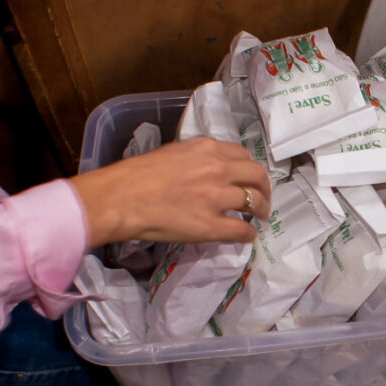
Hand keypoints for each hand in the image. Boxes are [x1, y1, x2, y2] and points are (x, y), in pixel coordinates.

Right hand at [68, 137, 271, 246]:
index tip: (248, 177)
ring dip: (262, 209)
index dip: (248, 169)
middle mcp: (217, 169)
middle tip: (263, 198)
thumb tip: (205, 169)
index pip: (242, 155)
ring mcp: (217, 198)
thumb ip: (195, 158)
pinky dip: (249, 234)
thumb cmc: (136, 175)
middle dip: (264, 187)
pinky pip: (242, 230)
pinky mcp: (211, 226)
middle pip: (257, 175)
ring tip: (261, 216)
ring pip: (255, 201)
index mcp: (206, 148)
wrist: (120, 198)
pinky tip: (248, 237)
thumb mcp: (172, 152)